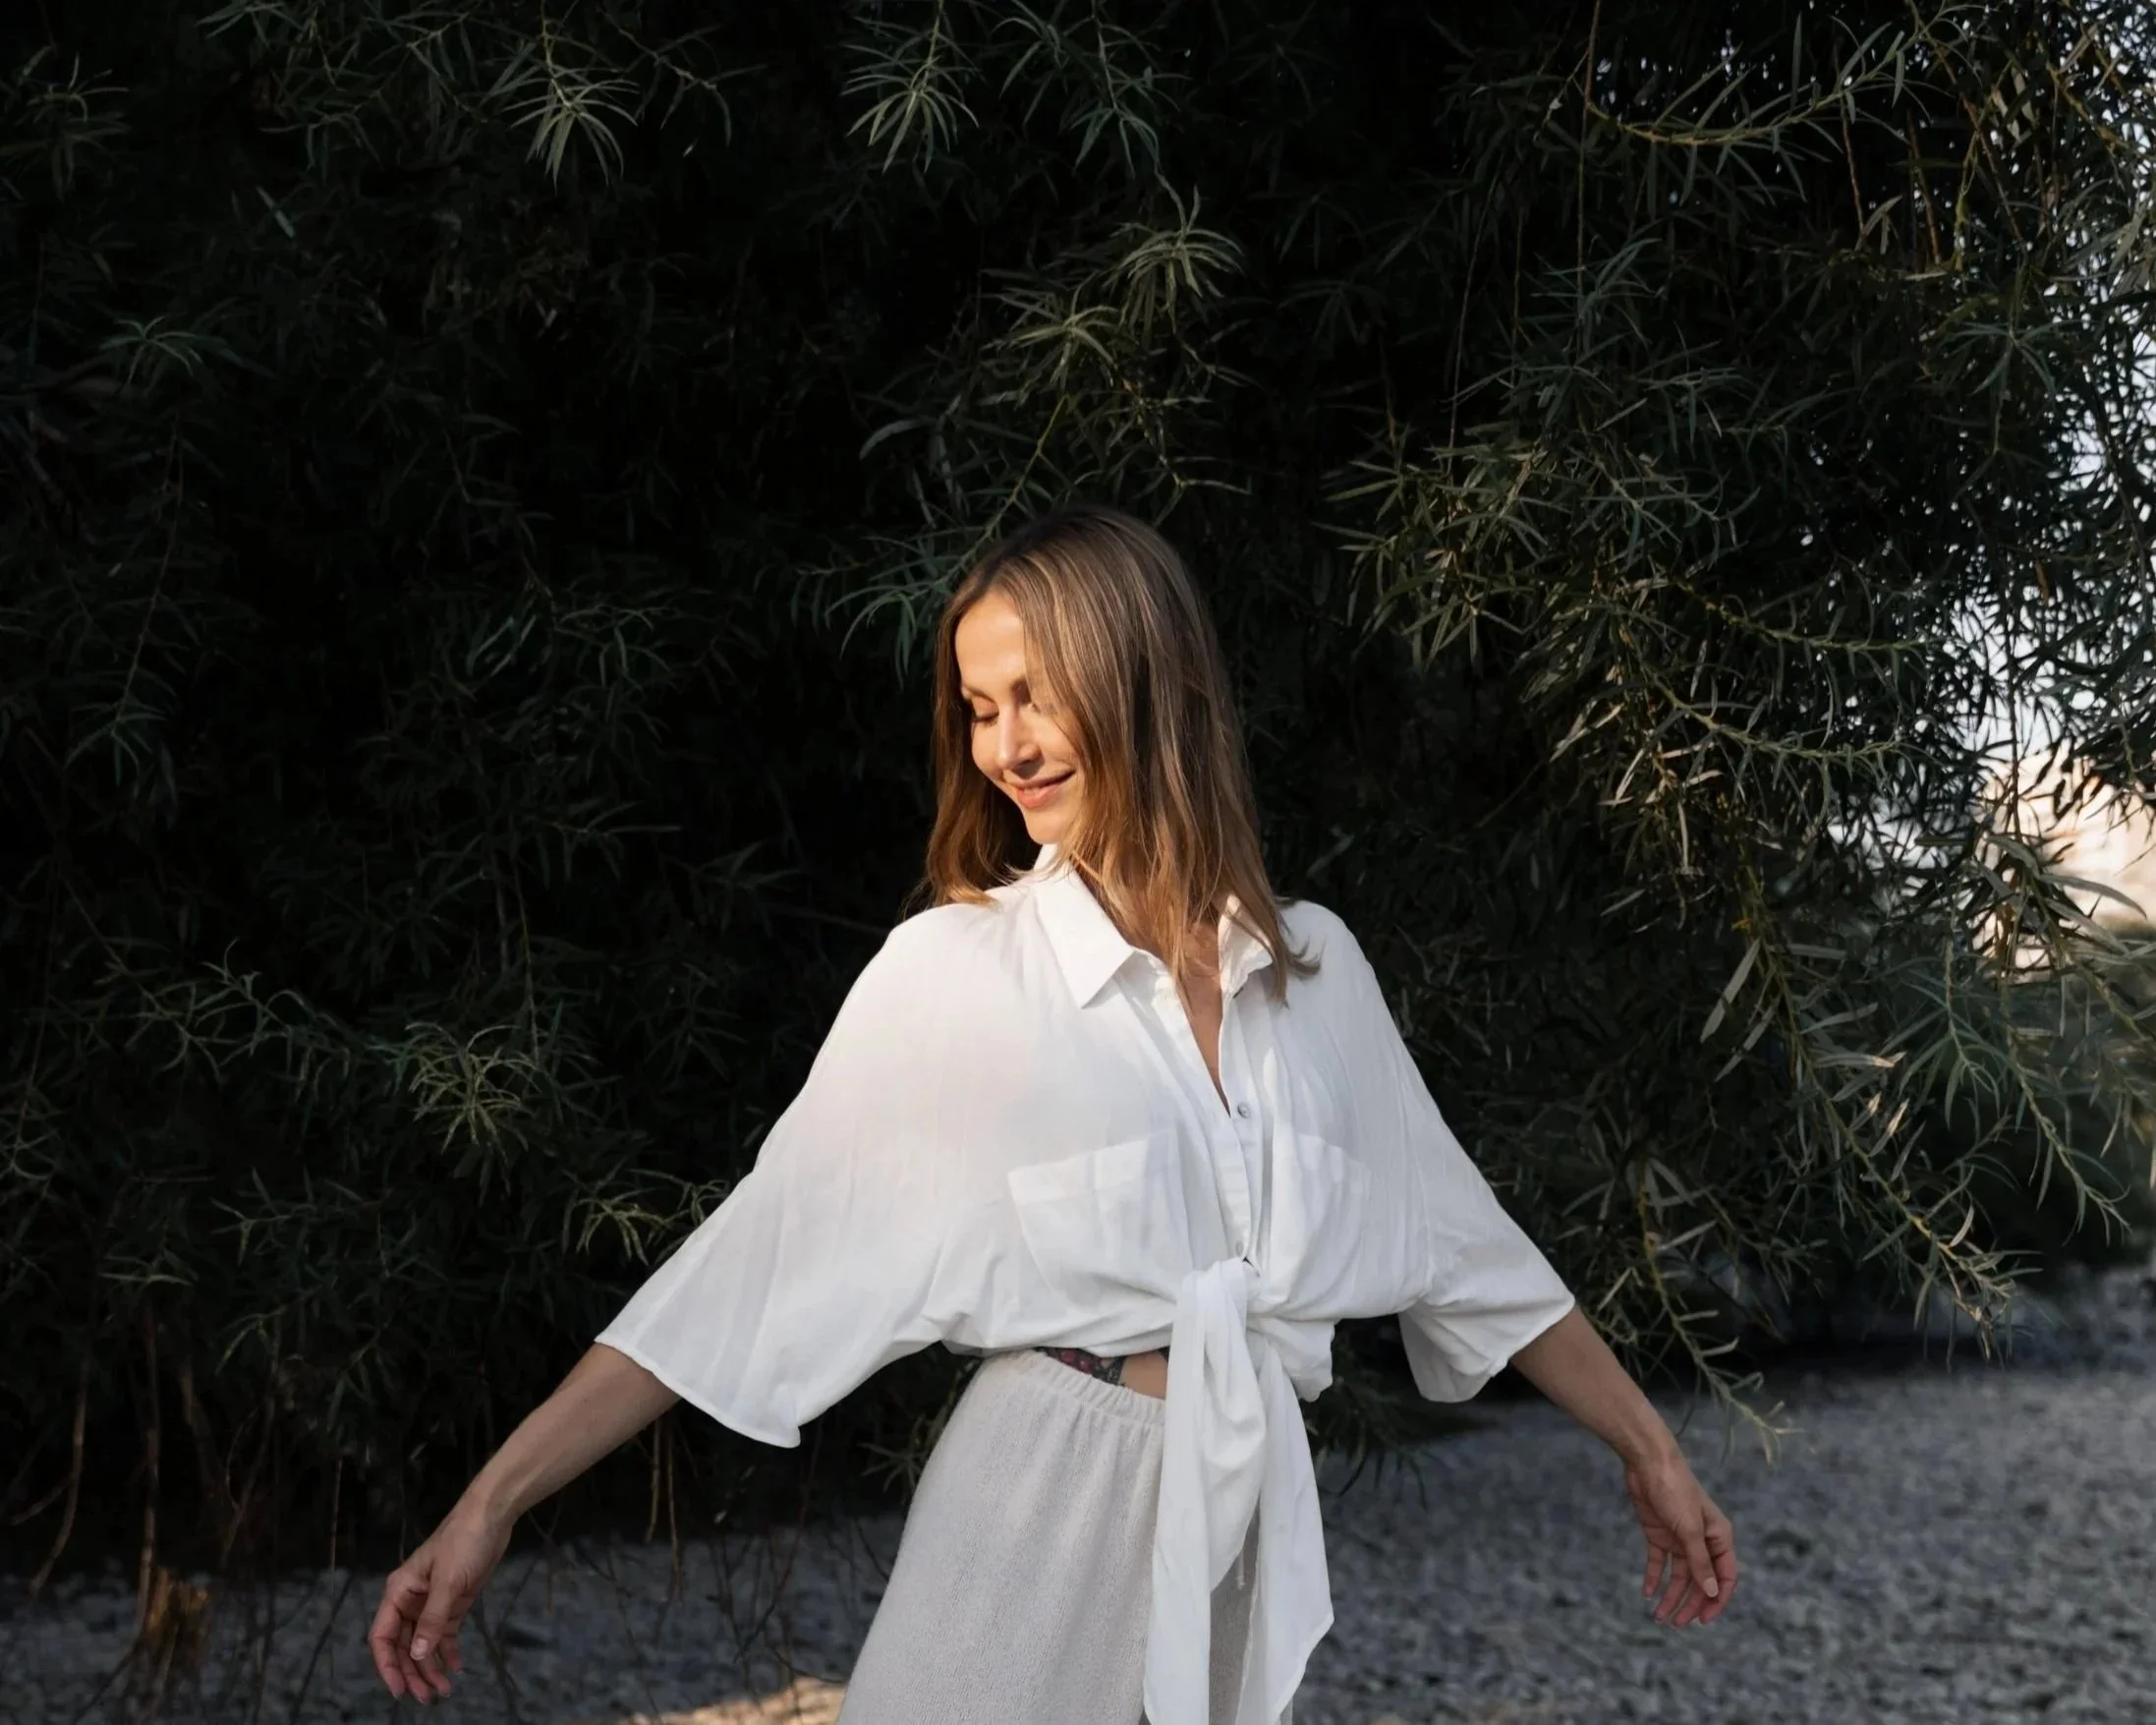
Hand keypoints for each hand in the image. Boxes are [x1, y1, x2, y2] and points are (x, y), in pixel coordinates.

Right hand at [366, 1499, 513, 1701]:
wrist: (492, 1516)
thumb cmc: (463, 1542)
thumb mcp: (447, 1582)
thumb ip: (432, 1619)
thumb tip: (418, 1655)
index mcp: (399, 1592)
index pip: (383, 1637)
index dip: (387, 1666)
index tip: (399, 1691)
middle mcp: (411, 1601)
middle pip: (404, 1646)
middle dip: (413, 1673)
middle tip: (427, 1698)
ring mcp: (432, 1603)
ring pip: (425, 1644)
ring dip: (432, 1667)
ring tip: (444, 1691)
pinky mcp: (453, 1602)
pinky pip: (445, 1634)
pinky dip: (449, 1652)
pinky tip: (457, 1668)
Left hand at [1623, 1448, 1736, 1627]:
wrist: (1647, 1461)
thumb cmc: (1675, 1489)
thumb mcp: (1689, 1529)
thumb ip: (1699, 1562)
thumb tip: (1712, 1592)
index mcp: (1719, 1537)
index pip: (1724, 1577)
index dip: (1716, 1601)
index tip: (1703, 1620)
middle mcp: (1702, 1540)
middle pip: (1700, 1580)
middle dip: (1690, 1603)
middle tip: (1675, 1624)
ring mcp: (1680, 1538)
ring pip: (1679, 1576)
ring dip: (1670, 1596)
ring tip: (1659, 1617)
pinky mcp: (1659, 1534)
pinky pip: (1658, 1562)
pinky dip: (1653, 1578)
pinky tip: (1646, 1593)